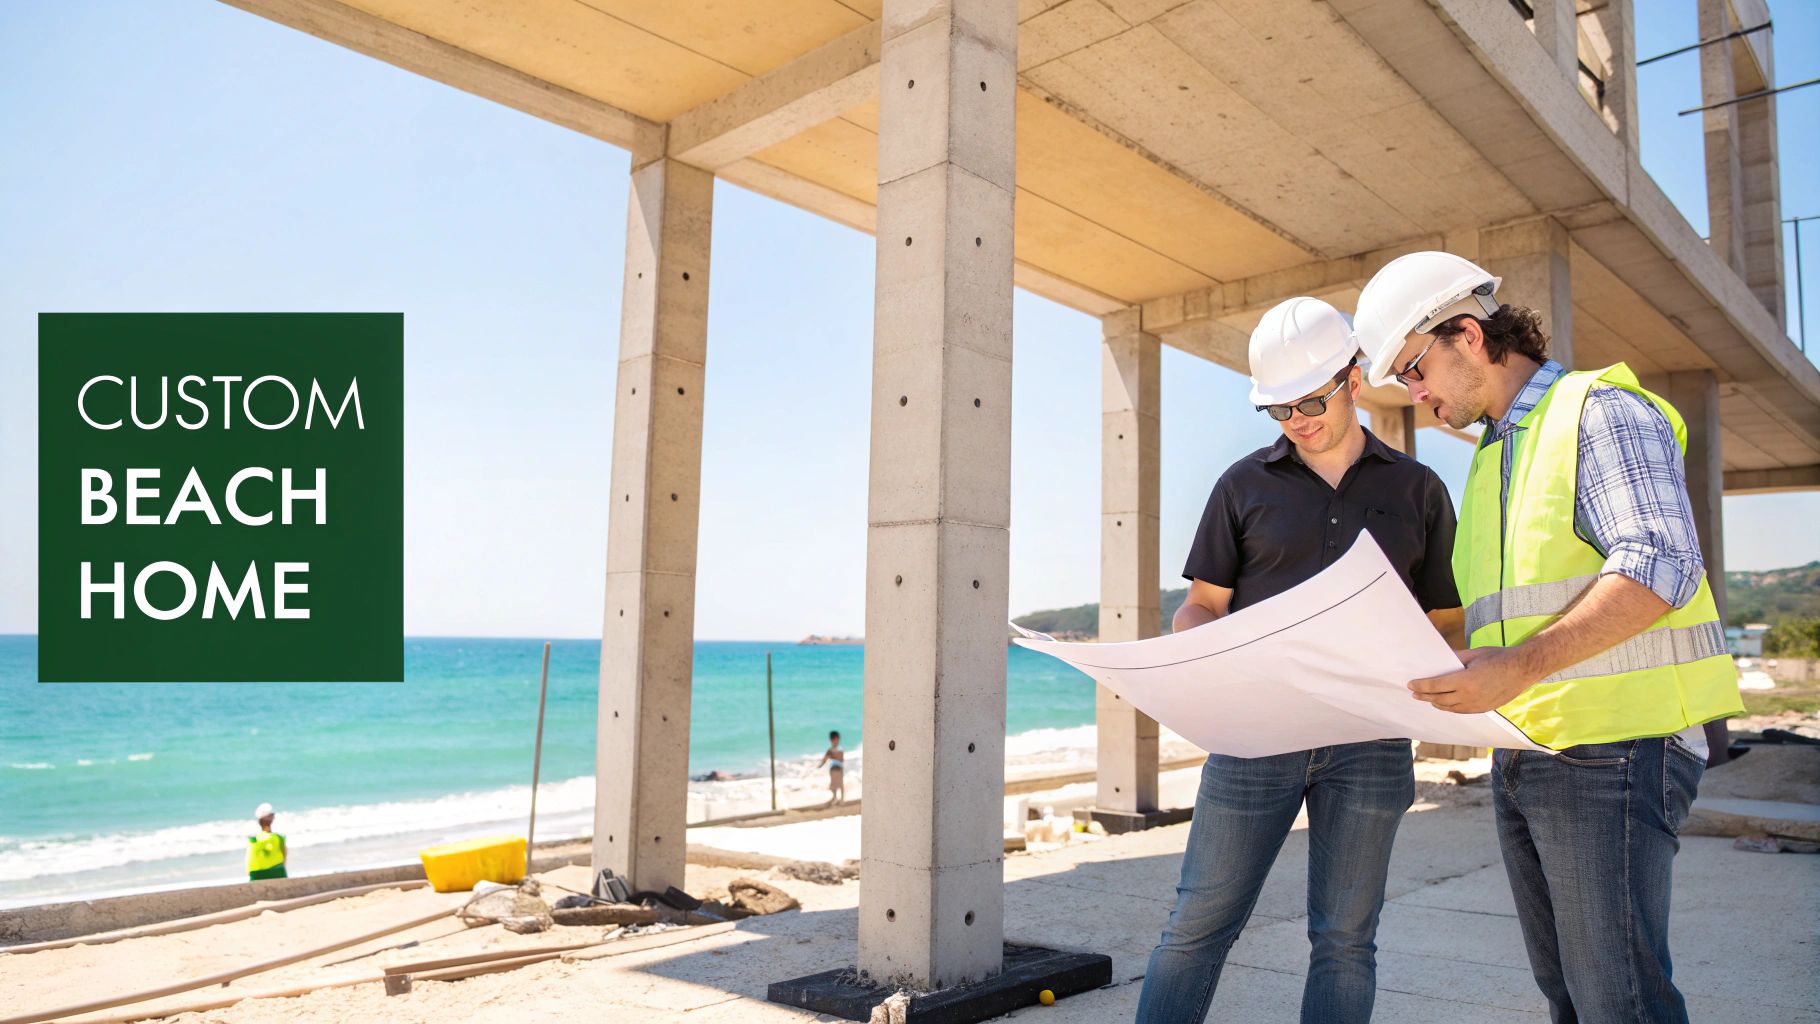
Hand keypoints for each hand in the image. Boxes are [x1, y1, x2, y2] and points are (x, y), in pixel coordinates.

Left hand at [1408, 646, 1535, 714]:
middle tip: (1414, 692)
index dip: (1421, 686)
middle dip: (1425, 696)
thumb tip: (1439, 658)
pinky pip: (1461, 711)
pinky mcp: (1484, 709)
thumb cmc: (1498, 658)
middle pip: (1439, 699)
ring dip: (1436, 703)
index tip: (1410, 684)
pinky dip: (1450, 708)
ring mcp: (1477, 705)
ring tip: (1427, 698)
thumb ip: (1454, 658)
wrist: (1523, 669)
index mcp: (1465, 681)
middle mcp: (1469, 696)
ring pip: (1449, 708)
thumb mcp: (1474, 654)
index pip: (1435, 686)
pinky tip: (1445, 704)